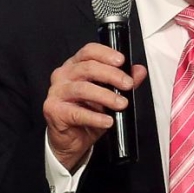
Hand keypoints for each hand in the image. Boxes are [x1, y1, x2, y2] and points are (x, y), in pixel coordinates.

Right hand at [43, 42, 147, 170]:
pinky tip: (108, 121)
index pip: (89, 51)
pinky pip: (77, 113)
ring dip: (105, 96)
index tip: (122, 61)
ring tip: (121, 104)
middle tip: (128, 85)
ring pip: (82, 89)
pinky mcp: (54, 110)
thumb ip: (122, 82)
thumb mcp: (109, 96)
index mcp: (75, 66)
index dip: (105, 53)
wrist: (72, 140)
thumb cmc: (88, 113)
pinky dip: (95, 117)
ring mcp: (56, 92)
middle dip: (111, 75)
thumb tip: (139, 71)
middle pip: (88, 68)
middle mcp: (63, 75)